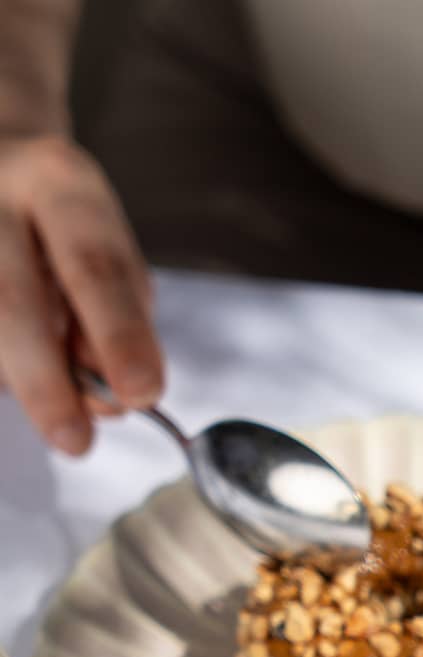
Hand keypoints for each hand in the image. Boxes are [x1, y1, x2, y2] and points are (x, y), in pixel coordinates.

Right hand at [0, 132, 161, 453]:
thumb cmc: (65, 231)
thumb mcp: (110, 260)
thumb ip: (120, 322)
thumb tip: (107, 399)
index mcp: (60, 184)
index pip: (95, 267)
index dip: (120, 336)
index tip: (143, 395)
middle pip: (10, 301)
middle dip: (46, 382)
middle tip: (76, 440)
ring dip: (16, 377)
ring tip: (54, 401)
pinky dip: (0, 371)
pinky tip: (19, 371)